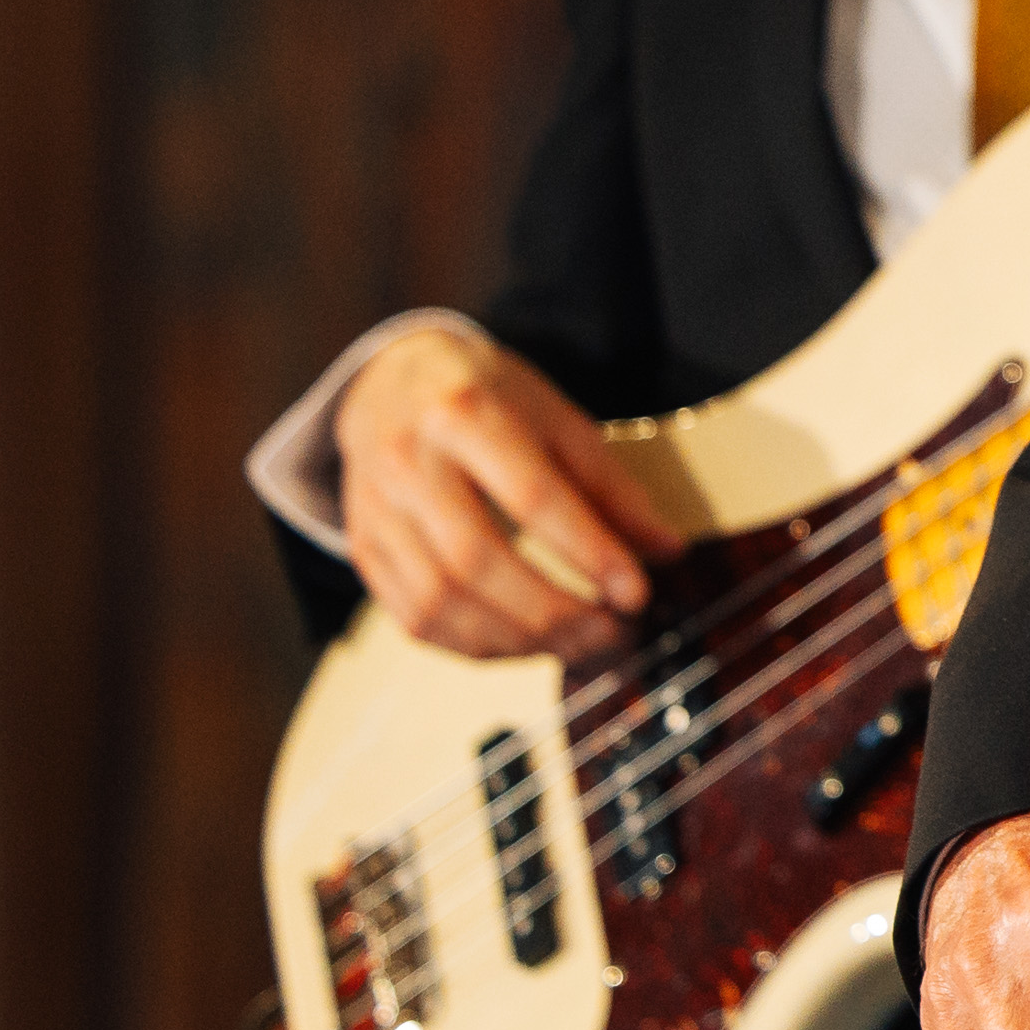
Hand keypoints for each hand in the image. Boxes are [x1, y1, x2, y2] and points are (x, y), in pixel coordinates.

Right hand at [339, 324, 688, 659]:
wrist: (389, 382)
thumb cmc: (484, 397)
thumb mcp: (555, 417)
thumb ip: (609, 487)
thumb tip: (666, 551)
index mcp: (465, 412)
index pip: (532, 496)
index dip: (588, 553)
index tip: (636, 593)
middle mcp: (409, 461)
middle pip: (477, 560)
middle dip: (553, 613)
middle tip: (611, 633)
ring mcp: (375, 510)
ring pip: (440, 601)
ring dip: (516, 641)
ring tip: (576, 645)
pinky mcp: (363, 548)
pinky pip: (415, 618)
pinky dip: (474, 646)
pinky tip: (522, 645)